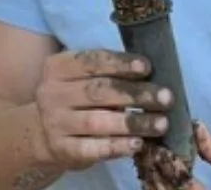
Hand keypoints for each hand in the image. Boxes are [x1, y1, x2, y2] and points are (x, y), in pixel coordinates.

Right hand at [31, 49, 173, 169]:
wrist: (43, 132)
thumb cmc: (74, 97)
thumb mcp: (81, 77)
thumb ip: (107, 73)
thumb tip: (150, 75)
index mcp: (58, 67)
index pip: (91, 61)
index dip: (120, 63)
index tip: (147, 67)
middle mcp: (53, 93)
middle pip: (98, 91)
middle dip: (135, 94)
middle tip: (166, 97)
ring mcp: (55, 123)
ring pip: (97, 122)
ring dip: (133, 122)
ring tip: (161, 123)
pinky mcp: (62, 149)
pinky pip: (92, 148)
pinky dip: (117, 146)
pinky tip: (138, 144)